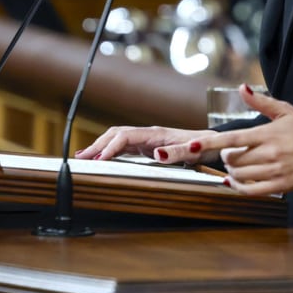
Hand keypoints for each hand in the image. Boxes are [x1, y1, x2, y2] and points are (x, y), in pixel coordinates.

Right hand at [74, 126, 215, 163]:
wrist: (212, 142)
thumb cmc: (203, 146)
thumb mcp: (193, 150)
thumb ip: (176, 152)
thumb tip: (157, 153)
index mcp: (156, 133)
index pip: (126, 137)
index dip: (111, 147)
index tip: (99, 159)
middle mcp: (148, 134)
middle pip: (116, 135)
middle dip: (97, 145)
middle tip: (80, 159)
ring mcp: (146, 139)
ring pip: (116, 139)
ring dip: (99, 146)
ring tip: (82, 157)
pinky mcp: (147, 146)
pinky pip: (123, 146)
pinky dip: (109, 150)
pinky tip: (100, 158)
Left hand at [155, 85, 292, 195]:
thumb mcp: (286, 111)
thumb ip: (261, 102)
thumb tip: (242, 88)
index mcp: (268, 134)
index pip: (233, 138)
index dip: (210, 143)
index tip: (194, 145)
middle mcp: (270, 153)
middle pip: (232, 159)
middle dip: (226, 156)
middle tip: (232, 152)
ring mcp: (275, 172)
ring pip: (239, 175)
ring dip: (231, 171)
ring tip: (237, 163)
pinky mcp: (280, 186)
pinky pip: (251, 191)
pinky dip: (238, 188)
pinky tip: (234, 182)